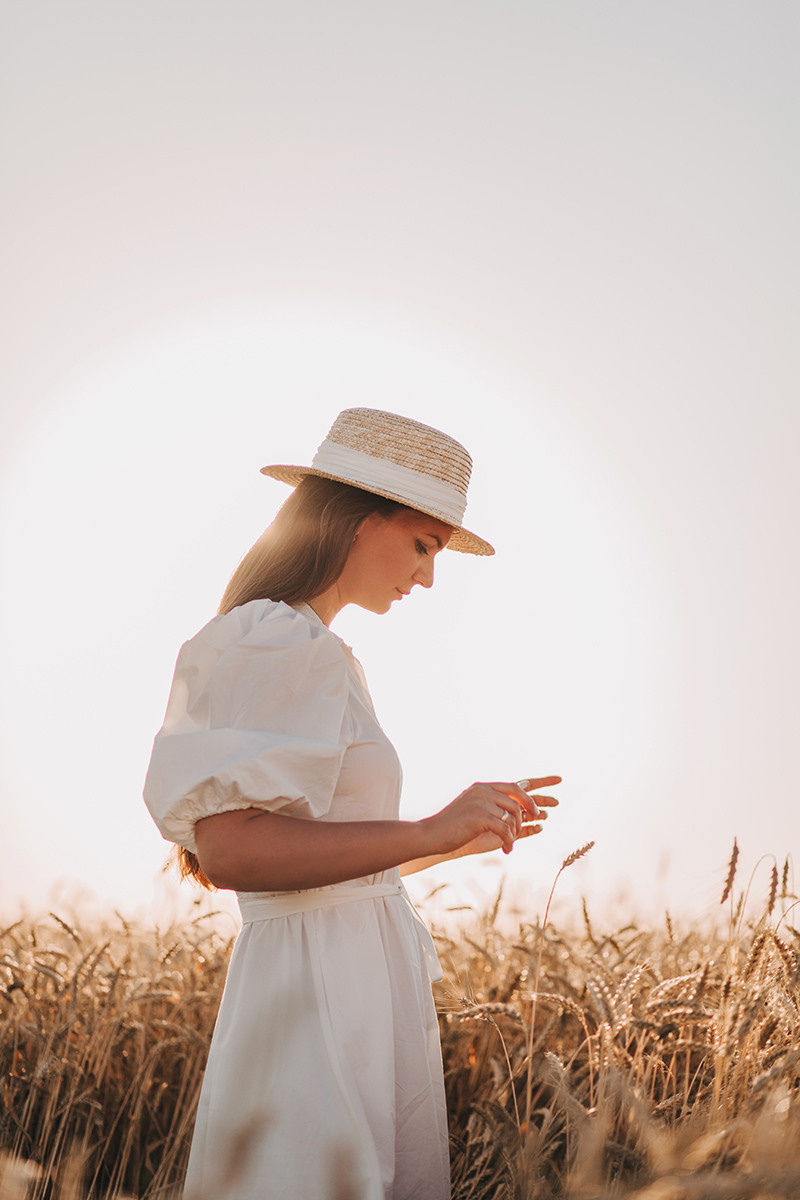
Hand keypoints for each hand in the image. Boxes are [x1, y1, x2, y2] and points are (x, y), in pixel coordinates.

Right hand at [420, 776, 560, 858]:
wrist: (431, 835)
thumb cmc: (454, 829)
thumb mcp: (478, 817)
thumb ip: (498, 811)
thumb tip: (523, 815)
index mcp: (484, 788)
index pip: (518, 783)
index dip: (541, 782)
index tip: (559, 780)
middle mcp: (484, 791)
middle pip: (520, 796)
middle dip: (534, 807)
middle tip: (543, 816)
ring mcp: (482, 801)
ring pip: (514, 815)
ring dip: (515, 832)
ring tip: (509, 843)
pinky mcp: (480, 816)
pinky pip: (506, 829)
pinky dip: (509, 841)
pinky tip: (507, 849)